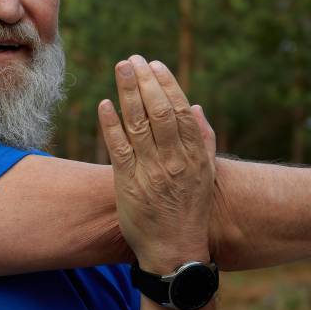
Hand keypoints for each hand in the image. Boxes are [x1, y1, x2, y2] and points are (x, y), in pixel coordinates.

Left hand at [97, 56, 216, 273]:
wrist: (175, 250)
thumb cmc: (190, 209)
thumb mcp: (205, 174)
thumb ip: (203, 140)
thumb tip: (196, 108)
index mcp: (195, 156)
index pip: (180, 111)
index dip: (167, 85)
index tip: (154, 65)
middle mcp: (174, 161)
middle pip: (159, 112)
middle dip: (144, 82)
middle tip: (132, 59)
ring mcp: (151, 172)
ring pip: (138, 125)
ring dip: (127, 94)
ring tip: (120, 69)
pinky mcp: (129, 184)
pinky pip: (119, 149)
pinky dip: (111, 125)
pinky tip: (105, 104)